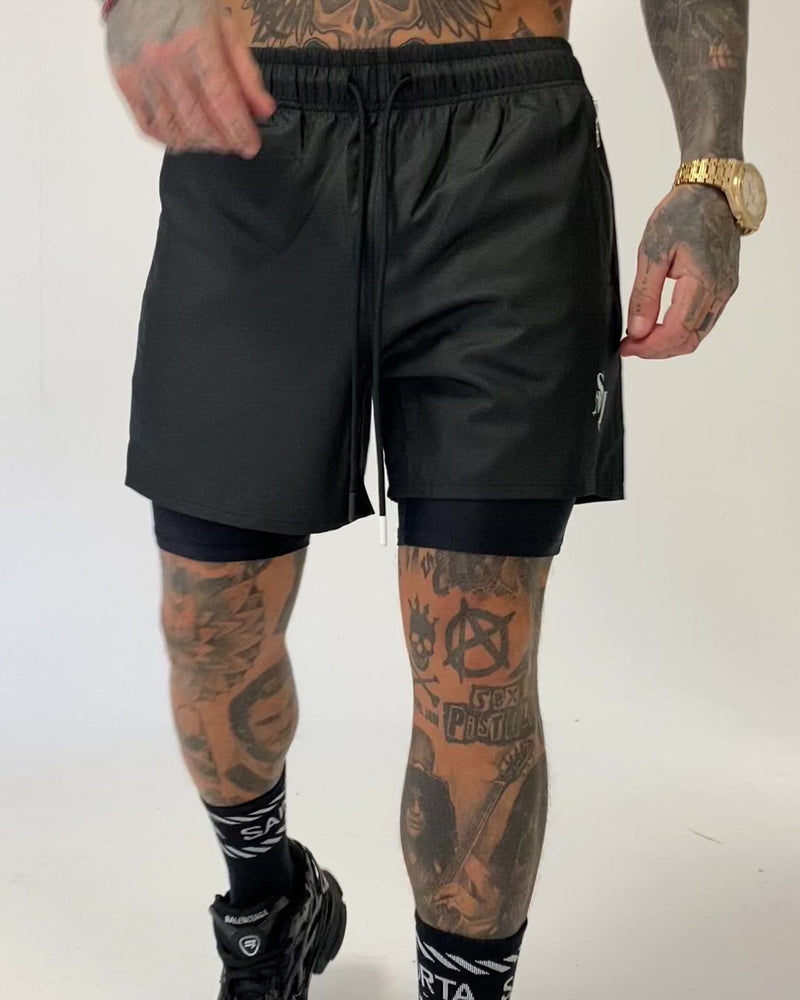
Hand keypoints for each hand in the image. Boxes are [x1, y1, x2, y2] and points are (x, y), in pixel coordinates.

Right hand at [105, 0, 275, 157]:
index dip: (240, 130)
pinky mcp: (124, 82)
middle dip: (222, 141)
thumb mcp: (225, 28)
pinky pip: (148, 127)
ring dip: (200, 144)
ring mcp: (140, 73)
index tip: (251, 145)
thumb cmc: (186, 4)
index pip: (223, 102)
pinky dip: (170, 140)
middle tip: (235, 144)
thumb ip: (246, 72)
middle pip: (199, 122)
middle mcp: (164, 61)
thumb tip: (264, 112)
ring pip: (174, 131)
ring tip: (214, 141)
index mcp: (194, 43)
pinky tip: (186, 138)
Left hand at [623, 183, 740, 358]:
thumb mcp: (653, 252)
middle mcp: (720, 290)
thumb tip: (638, 330)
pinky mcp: (725, 286)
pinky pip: (704, 321)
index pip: (677, 332)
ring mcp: (726, 290)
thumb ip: (645, 295)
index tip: (627, 347)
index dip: (650, 346)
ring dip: (669, 342)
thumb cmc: (683, 213)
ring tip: (641, 337)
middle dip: (658, 349)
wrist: (712, 191)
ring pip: (698, 334)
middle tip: (630, 345)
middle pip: (689, 340)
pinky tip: (660, 325)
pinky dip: (681, 330)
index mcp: (703, 282)